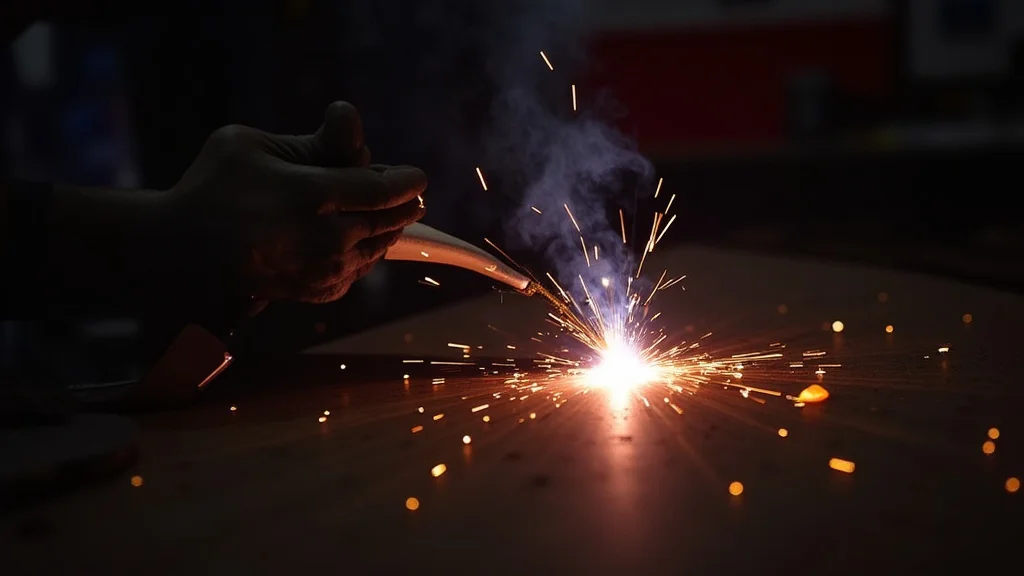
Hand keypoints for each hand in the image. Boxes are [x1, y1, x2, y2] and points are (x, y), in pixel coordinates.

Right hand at [169, 102, 426, 309]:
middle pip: (390, 220)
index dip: (408, 181)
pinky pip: (361, 269)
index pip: (384, 191)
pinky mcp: (319, 293)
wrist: (182, 250)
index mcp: (310, 196)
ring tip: (385, 209)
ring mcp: (323, 271)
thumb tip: (350, 116)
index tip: (418, 175)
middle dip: (404, 203)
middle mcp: (324, 238)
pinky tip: (357, 236)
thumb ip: (312, 139)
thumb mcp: (251, 143)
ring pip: (380, 247)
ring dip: (387, 227)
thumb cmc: (215, 185)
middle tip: (409, 191)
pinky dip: (367, 251)